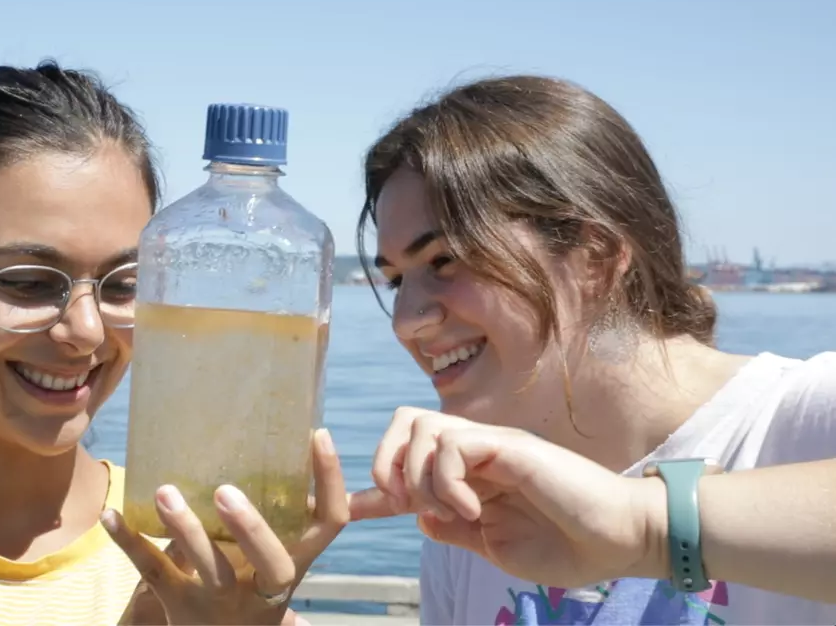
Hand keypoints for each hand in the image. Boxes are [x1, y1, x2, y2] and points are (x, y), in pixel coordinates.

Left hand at [104, 428, 347, 624]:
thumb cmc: (247, 588)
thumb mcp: (272, 559)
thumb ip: (277, 516)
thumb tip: (277, 437)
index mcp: (295, 562)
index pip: (329, 524)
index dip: (330, 481)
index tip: (318, 434)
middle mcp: (265, 587)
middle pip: (274, 564)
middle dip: (252, 527)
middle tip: (225, 489)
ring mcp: (222, 601)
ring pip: (210, 570)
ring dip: (186, 529)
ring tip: (165, 492)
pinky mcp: (179, 607)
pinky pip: (155, 572)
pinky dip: (129, 541)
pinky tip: (110, 513)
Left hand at [349, 408, 666, 587]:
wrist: (621, 541)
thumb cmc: (569, 547)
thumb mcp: (497, 546)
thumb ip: (456, 529)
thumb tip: (419, 518)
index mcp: (471, 476)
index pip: (410, 463)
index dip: (375, 486)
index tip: (350, 507)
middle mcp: (476, 452)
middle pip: (404, 423)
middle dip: (385, 463)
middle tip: (403, 505)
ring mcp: (492, 445)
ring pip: (420, 427)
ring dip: (416, 475)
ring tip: (445, 511)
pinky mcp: (510, 445)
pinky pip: (451, 444)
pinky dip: (446, 481)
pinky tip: (473, 510)